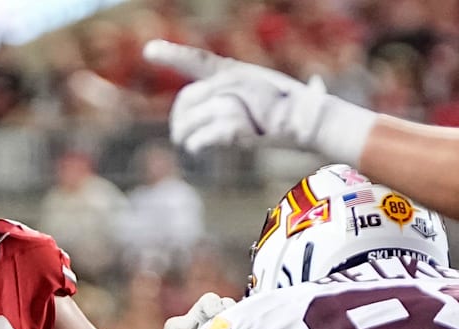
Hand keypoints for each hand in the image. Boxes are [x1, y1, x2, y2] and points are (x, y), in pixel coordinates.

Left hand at [142, 39, 375, 163]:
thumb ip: (228, 98)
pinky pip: (204, 136)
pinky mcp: (238, 123)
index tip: (149, 50)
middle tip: (179, 136)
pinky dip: (198, 144)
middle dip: (179, 120)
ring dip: (187, 136)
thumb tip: (196, 120)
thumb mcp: (255, 96)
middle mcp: (232, 81)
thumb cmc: (286, 110)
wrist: (309, 120)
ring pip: (193, 119)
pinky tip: (197, 148)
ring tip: (190, 144)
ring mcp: (236, 100)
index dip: (173, 55)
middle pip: (187, 99)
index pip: (199, 61)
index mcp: (234, 72)